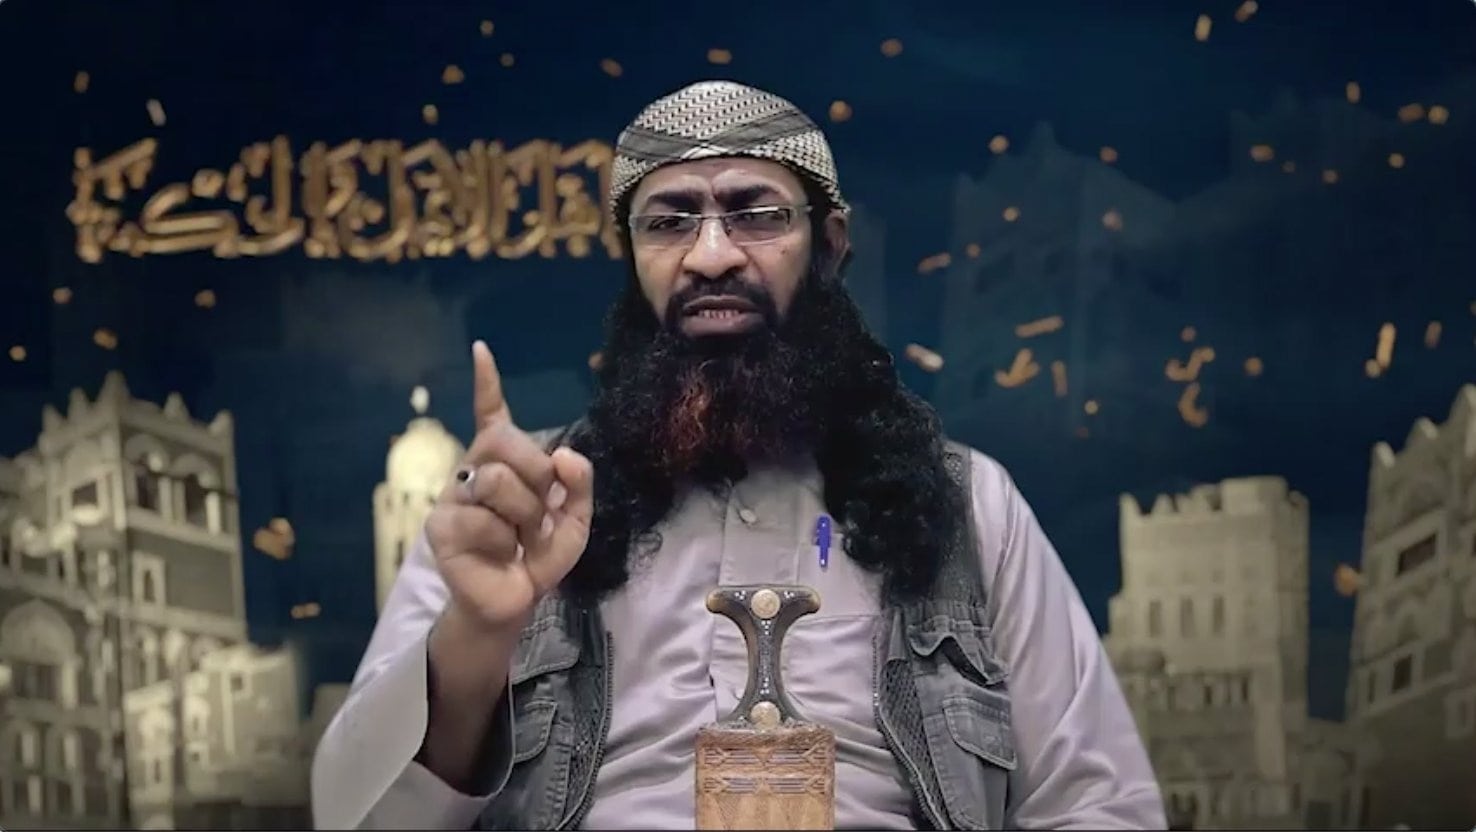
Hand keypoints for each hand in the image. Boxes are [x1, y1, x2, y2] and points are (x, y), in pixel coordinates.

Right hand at [425, 340, 594, 633]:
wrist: (514, 601)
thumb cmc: (538, 556)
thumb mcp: (575, 519)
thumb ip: (580, 483)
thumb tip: (565, 454)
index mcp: (503, 462)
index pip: (492, 414)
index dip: (487, 383)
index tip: (482, 350)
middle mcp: (473, 470)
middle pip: (504, 441)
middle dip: (536, 475)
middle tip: (541, 512)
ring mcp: (453, 496)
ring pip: (496, 480)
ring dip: (525, 516)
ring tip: (521, 540)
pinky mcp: (440, 527)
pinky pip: (483, 520)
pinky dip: (505, 543)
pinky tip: (499, 555)